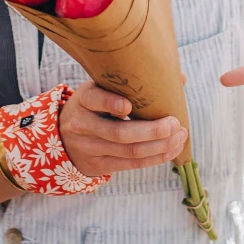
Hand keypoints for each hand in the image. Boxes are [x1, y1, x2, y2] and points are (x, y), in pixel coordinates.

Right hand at [59, 81, 187, 176]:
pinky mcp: (99, 165)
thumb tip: (179, 77)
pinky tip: (171, 150)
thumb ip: (132, 82)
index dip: (111, 104)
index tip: (129, 105)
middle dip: (151, 131)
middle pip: (119, 133)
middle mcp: (83, 125)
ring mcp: (90, 148)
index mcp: (83, 100)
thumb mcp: (101, 88)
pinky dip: (154, 158)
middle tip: (174, 123)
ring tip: (180, 137)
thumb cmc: (94, 105)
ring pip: (129, 151)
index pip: (94, 100)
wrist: (63, 136)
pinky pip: (131, 164)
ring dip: (159, 146)